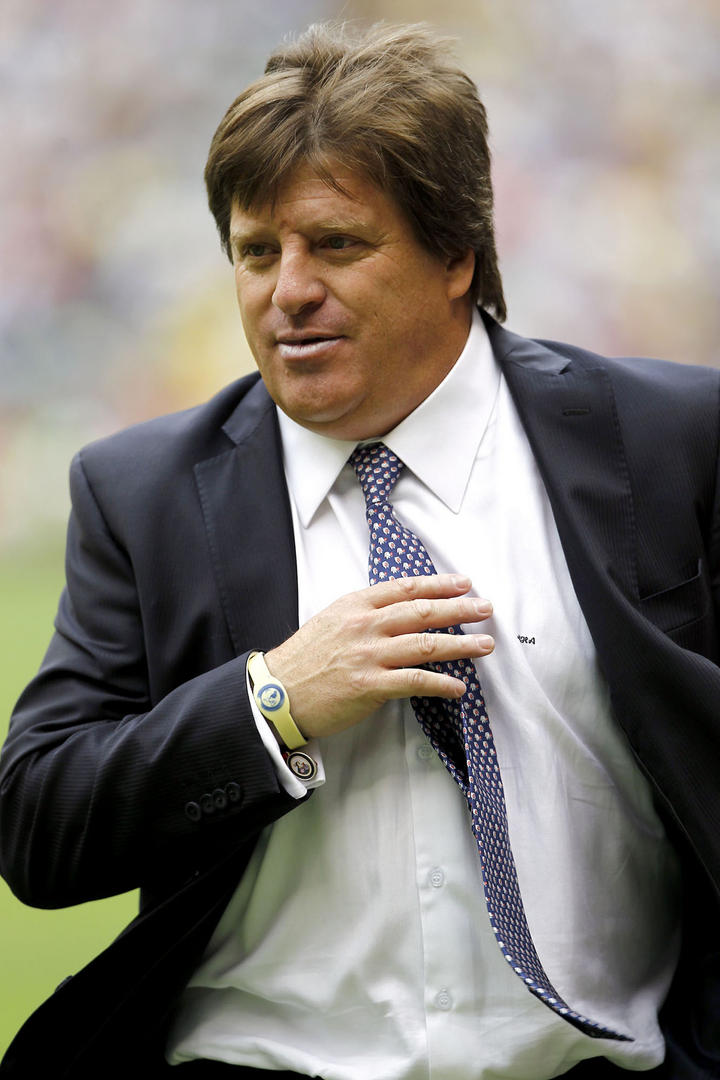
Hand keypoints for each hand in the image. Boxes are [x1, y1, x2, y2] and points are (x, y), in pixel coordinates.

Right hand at [265, 574, 493, 738]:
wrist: (277, 693)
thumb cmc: (304, 660)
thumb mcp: (331, 621)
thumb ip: (364, 614)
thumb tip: (399, 613)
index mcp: (355, 605)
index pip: (406, 588)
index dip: (439, 584)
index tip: (464, 583)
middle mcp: (365, 626)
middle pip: (423, 612)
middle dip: (460, 609)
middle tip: (486, 608)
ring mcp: (368, 656)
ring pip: (426, 644)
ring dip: (461, 645)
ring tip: (485, 645)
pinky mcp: (370, 686)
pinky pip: (415, 681)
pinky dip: (441, 683)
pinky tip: (458, 687)